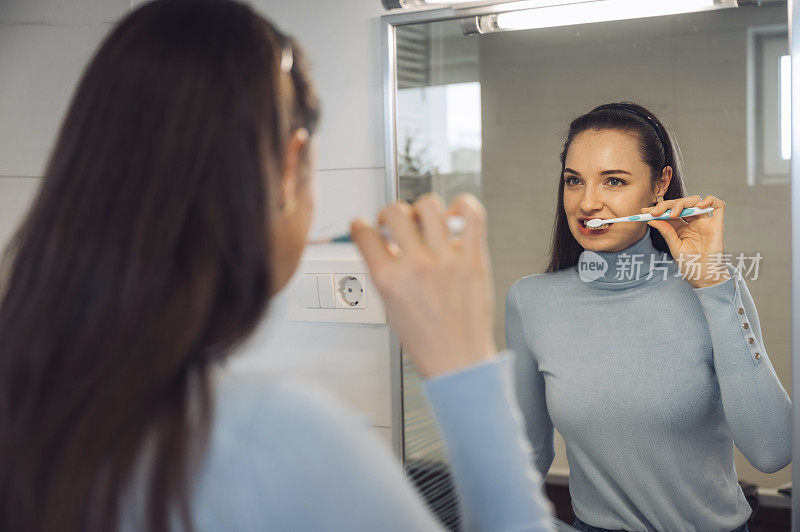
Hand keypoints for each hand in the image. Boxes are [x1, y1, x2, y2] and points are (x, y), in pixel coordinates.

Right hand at [350, 193, 496, 377]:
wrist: (459, 361)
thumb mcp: (390, 307)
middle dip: (390, 214)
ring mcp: (446, 260)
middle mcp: (416, 266)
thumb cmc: (427, 341)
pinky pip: (471, 215)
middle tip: (396, 223)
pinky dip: (463, 205)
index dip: (362, 226)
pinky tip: (455, 217)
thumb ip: (386, 272)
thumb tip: (387, 245)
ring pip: (429, 205)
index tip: (367, 227)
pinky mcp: (473, 259)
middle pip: (394, 212)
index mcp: (389, 279)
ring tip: (425, 221)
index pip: (364, 233)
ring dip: (422, 209)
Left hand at [641, 194, 728, 288]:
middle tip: (656, 212)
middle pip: (681, 204)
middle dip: (667, 205)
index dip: (658, 209)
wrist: (704, 277)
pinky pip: (718, 206)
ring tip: (673, 214)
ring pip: (696, 201)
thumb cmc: (690, 264)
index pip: (670, 212)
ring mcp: (705, 222)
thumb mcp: (674, 246)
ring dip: (683, 203)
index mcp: (681, 227)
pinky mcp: (717, 225)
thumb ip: (666, 231)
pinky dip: (709, 200)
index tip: (645, 211)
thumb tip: (651, 219)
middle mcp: (693, 222)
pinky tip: (698, 206)